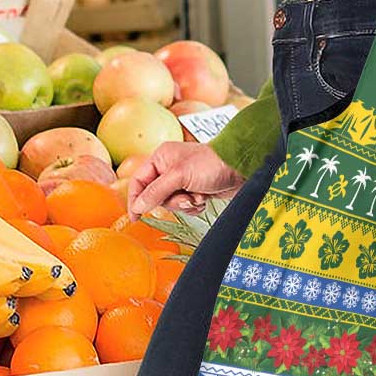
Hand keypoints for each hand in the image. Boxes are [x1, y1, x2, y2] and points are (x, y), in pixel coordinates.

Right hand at [127, 142, 244, 219]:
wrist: (240, 168)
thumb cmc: (211, 164)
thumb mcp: (179, 176)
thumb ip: (156, 191)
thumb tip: (138, 206)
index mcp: (161, 158)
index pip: (138, 181)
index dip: (135, 199)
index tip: (135, 217)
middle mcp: (169, 168)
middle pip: (155, 196)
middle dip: (172, 201)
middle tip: (185, 198)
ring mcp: (182, 180)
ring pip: (171, 203)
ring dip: (185, 204)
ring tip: (198, 196)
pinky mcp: (194, 190)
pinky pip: (185, 206)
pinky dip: (194, 206)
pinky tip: (204, 198)